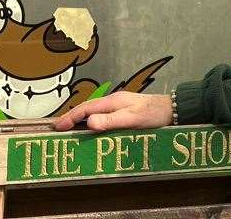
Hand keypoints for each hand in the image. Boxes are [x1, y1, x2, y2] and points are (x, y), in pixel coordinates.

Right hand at [52, 91, 172, 131]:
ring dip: (81, 120)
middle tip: (58, 129)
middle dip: (72, 118)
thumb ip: (111, 120)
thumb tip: (88, 122)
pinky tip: (92, 129)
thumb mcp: (132, 118)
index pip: (86, 108)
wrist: (173, 110)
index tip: (57, 127)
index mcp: (112, 101)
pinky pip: (103, 116)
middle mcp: (114, 102)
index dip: (70, 117)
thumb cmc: (154, 114)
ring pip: (95, 112)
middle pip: (88, 109)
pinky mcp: (125, 112)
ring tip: (70, 130)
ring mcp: (120, 106)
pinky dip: (93, 122)